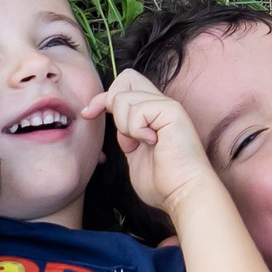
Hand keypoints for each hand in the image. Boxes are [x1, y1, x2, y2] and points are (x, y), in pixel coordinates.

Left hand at [82, 69, 215, 213]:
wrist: (183, 193)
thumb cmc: (163, 183)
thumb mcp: (134, 154)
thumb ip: (126, 134)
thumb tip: (116, 123)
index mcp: (153, 113)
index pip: (124, 85)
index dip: (102, 98)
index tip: (88, 114)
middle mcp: (161, 104)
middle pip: (126, 77)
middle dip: (111, 101)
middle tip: (120, 129)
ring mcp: (168, 106)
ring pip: (124, 97)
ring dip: (124, 125)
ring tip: (142, 143)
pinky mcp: (172, 111)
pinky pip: (137, 110)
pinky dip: (136, 129)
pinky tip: (152, 142)